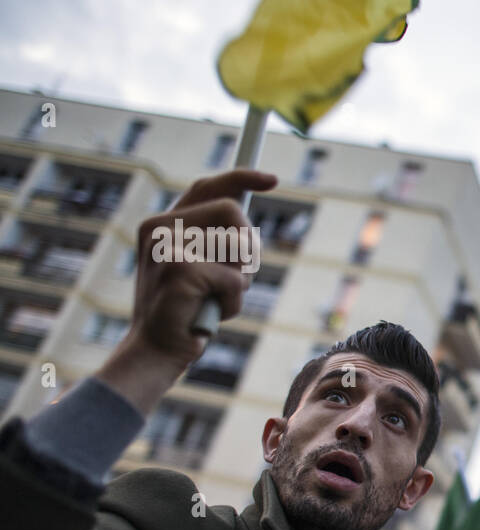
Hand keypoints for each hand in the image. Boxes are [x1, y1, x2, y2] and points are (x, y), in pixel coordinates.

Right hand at [95, 169, 276, 414]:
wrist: (156, 352)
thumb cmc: (185, 312)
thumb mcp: (200, 270)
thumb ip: (217, 243)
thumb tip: (248, 227)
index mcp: (162, 224)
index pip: (207, 187)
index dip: (242, 178)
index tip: (273, 180)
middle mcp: (160, 228)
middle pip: (234, 211)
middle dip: (248, 247)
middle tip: (237, 277)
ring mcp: (168, 247)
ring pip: (239, 245)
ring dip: (241, 279)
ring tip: (215, 298)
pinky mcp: (181, 269)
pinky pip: (235, 279)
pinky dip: (233, 303)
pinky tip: (211, 314)